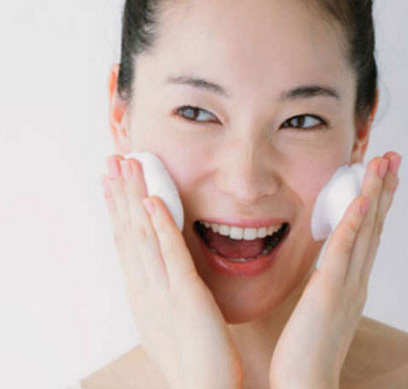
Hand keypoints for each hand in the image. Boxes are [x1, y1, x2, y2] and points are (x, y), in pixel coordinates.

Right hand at [101, 155, 242, 388]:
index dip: (116, 208)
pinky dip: (160, 225)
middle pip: (127, 231)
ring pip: (142, 235)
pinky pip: (170, 253)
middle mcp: (144, 286)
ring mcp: (161, 290)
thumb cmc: (193, 353)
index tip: (111, 181)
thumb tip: (158, 266)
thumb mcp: (167, 315)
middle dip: (119, 193)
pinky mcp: (185, 294)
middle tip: (112, 159)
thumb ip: (161, 287)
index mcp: (141, 290)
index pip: (125, 240)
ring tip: (127, 165)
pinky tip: (151, 201)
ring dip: (133, 197)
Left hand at [269, 152, 400, 388]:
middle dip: (384, 189)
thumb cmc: (307, 350)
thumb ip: (327, 285)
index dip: (377, 202)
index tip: (381, 175)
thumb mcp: (321, 308)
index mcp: (352, 281)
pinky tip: (362, 200)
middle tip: (392, 157)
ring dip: (374, 194)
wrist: (306, 385)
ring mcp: (346, 284)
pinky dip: (354, 224)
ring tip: (383, 163)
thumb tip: (326, 267)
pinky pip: (343, 251)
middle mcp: (356, 279)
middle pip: (374, 225)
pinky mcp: (329, 292)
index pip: (368, 234)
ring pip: (365, 231)